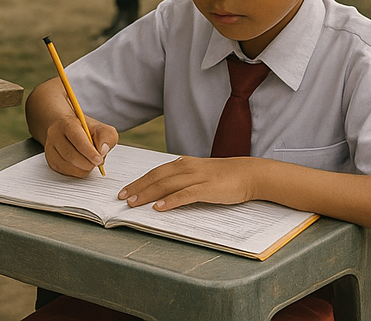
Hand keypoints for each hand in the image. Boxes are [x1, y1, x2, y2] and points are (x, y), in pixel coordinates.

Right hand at [44, 114, 117, 176]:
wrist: (67, 128)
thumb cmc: (85, 129)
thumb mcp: (100, 128)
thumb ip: (106, 137)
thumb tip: (102, 151)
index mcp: (67, 123)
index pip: (77, 139)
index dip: (89, 152)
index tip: (99, 159)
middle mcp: (55, 134)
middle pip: (70, 154)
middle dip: (87, 163)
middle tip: (97, 163)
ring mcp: (50, 148)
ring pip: (66, 165)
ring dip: (83, 169)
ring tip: (90, 163)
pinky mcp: (51, 159)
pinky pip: (64, 172)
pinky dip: (77, 172)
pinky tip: (82, 165)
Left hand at [119, 155, 257, 210]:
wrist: (248, 173)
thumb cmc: (223, 176)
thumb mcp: (198, 173)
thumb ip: (182, 178)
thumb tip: (164, 190)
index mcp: (181, 164)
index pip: (154, 172)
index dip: (138, 181)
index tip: (124, 190)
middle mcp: (185, 167)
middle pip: (155, 178)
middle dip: (137, 188)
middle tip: (122, 198)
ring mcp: (195, 177)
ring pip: (165, 185)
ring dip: (147, 194)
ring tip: (133, 203)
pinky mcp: (206, 188)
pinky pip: (184, 195)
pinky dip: (170, 201)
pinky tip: (159, 207)